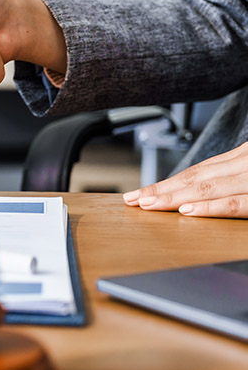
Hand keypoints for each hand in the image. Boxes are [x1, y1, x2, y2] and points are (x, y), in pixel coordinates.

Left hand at [123, 142, 247, 217]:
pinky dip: (209, 207)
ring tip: (149, 204)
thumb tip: (199, 194)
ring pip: (207, 188)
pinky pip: (235, 203)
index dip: (166, 183)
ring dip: (174, 197)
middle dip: (160, 190)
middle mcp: (243, 166)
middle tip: (134, 200)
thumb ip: (231, 180)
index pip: (196, 172)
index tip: (141, 193)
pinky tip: (186, 211)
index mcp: (240, 159)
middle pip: (194, 178)